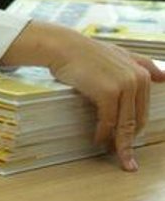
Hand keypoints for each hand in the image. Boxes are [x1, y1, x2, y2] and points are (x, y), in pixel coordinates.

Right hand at [1, 22, 164, 170]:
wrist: (62, 47)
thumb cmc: (85, 52)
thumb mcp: (119, 53)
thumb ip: (142, 64)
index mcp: (142, 74)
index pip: (142, 111)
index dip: (136, 130)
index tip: (130, 143)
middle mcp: (137, 80)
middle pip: (136, 120)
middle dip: (130, 142)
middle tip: (125, 158)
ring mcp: (124, 86)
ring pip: (124, 124)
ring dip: (120, 145)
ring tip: (116, 157)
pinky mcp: (108, 93)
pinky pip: (107, 121)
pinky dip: (102, 134)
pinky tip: (97, 140)